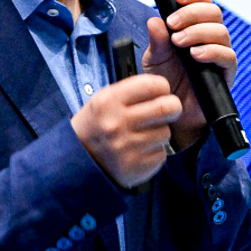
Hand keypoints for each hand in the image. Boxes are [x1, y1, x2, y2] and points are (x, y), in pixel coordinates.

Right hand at [72, 74, 179, 188]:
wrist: (78, 162)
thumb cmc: (96, 126)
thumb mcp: (103, 100)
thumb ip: (132, 91)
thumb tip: (164, 88)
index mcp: (108, 101)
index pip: (152, 85)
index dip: (162, 87)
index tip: (161, 92)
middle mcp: (117, 123)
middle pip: (167, 108)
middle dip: (172, 107)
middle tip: (169, 109)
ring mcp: (127, 147)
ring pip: (166, 132)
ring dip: (160, 132)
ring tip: (144, 134)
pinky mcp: (137, 166)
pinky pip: (161, 153)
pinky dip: (155, 151)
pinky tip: (141, 150)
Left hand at [143, 0, 236, 151]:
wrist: (171, 113)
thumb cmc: (165, 82)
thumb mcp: (154, 59)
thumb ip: (157, 40)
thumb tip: (155, 19)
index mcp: (194, 27)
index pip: (202, 2)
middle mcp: (210, 38)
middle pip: (214, 12)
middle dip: (192, 13)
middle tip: (173, 24)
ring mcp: (220, 55)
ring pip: (221, 31)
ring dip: (199, 32)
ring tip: (179, 42)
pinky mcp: (226, 73)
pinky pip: (228, 56)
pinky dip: (211, 51)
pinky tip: (195, 54)